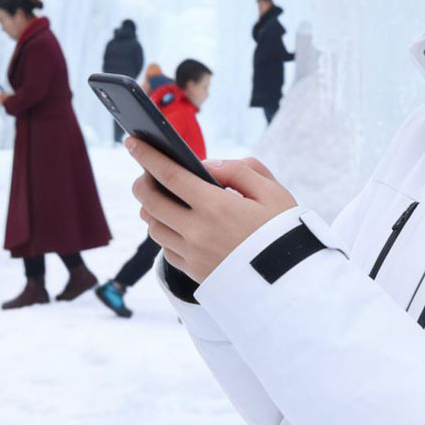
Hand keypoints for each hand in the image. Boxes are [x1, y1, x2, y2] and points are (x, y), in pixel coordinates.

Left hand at [126, 138, 295, 281]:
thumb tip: (207, 165)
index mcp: (216, 207)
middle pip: (150, 201)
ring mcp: (193, 255)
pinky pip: (166, 249)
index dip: (146, 155)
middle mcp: (197, 232)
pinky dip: (166, 233)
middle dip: (142, 182)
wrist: (292, 284)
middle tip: (146, 173)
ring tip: (163, 198)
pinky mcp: (194, 273)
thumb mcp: (272, 192)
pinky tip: (178, 225)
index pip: (169, 174)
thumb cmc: (284, 233)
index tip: (132, 141)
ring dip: (153, 209)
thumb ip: (239, 170)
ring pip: (154, 226)